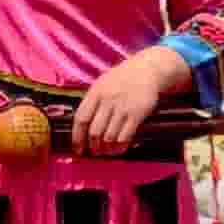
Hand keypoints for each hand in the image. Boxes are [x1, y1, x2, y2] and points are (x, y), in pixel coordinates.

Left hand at [73, 46, 193, 155]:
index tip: (77, 149)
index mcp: (94, 94)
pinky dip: (120, 147)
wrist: (146, 70)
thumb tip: (80, 126)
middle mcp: (107, 102)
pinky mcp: (137, 114)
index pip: (80, 119)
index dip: (77, 137)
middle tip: (94, 153)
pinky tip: (118, 150)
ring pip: (109, 136)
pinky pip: (125, 136)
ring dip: (106, 149)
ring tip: (106, 153)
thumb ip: (91, 102)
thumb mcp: (100, 84)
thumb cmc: (120, 79)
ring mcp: (122, 108)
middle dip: (93, 146)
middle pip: (94, 131)